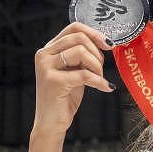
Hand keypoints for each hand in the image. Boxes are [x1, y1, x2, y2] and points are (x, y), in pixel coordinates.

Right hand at [33, 22, 114, 137]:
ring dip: (97, 66)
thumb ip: (81, 56)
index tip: (108, 44)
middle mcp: (44, 54)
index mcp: (49, 49)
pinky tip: (106, 87)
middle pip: (79, 38)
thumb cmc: (64, 98)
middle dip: (97, 53)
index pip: (73, 27)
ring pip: (81, 52)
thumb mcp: (73, 71)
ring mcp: (46, 67)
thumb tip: (103, 42)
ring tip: (99, 79)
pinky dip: (99, 81)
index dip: (94, 33)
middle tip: (101, 69)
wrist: (51, 124)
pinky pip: (84, 74)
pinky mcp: (53, 81)